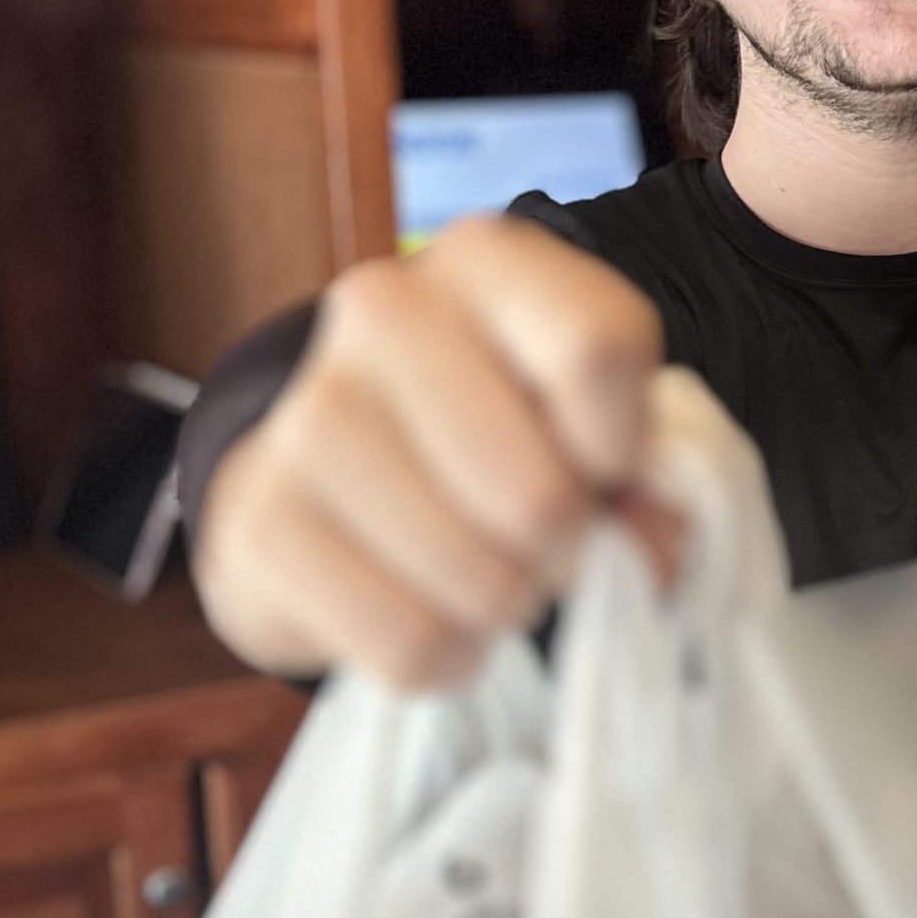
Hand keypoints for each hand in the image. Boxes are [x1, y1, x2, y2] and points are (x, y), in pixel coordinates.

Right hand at [193, 216, 666, 688]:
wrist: (326, 474)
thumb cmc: (489, 433)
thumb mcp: (583, 418)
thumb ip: (643, 475)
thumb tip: (655, 553)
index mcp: (486, 261)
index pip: (598, 350)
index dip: (623, 446)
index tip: (604, 467)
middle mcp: (384, 311)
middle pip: (539, 495)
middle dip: (561, 551)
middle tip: (538, 542)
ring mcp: (308, 415)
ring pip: (477, 582)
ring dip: (502, 608)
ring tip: (481, 573)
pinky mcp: (261, 524)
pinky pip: (410, 644)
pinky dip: (446, 656)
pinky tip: (429, 613)